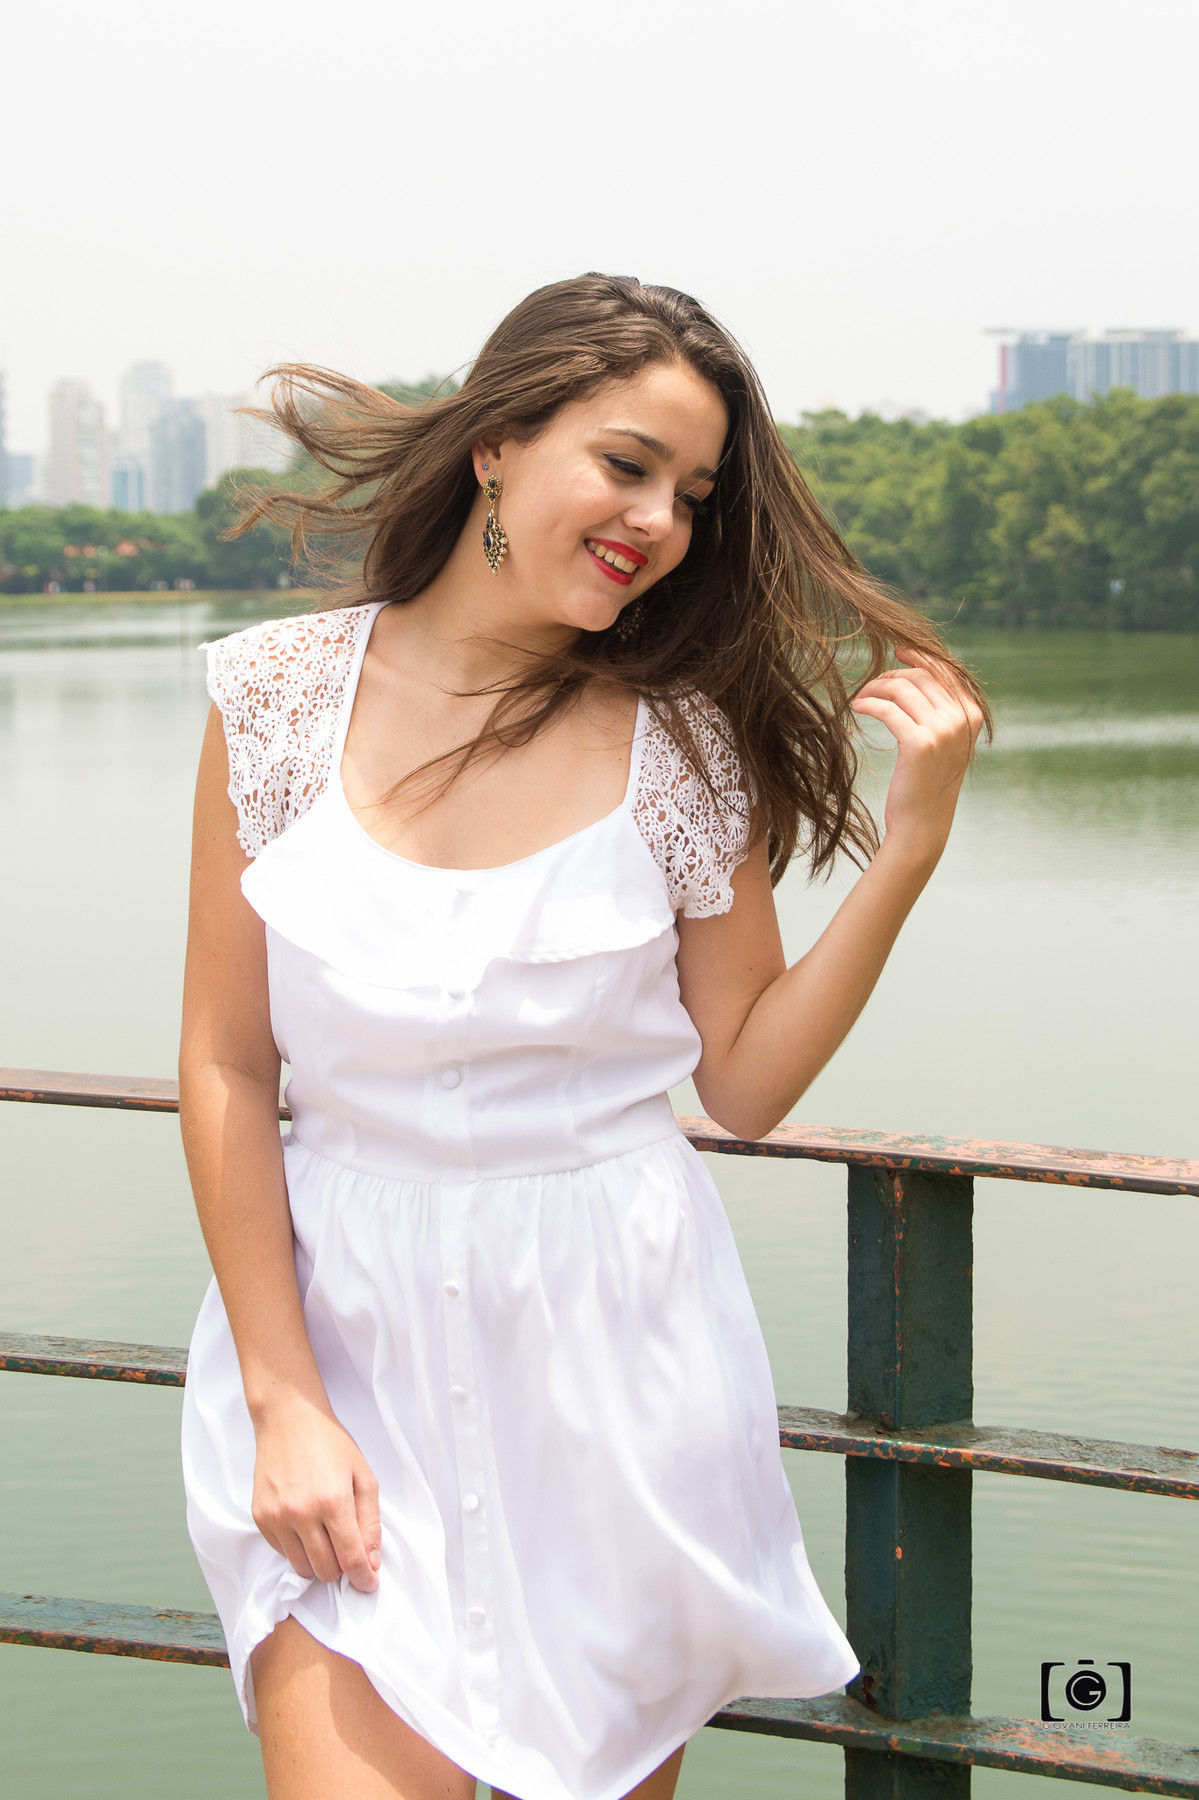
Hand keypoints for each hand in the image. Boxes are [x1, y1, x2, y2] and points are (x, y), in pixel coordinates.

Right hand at [251, 1398, 380, 1593]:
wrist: (289, 1419)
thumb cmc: (330, 1444)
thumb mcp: (363, 1475)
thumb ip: (370, 1521)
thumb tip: (372, 1562)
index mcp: (332, 1501)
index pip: (350, 1558)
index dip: (363, 1577)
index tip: (369, 1584)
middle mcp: (301, 1513)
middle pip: (326, 1570)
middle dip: (342, 1568)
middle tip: (347, 1548)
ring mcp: (277, 1517)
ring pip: (302, 1568)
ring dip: (319, 1561)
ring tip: (326, 1535)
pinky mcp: (260, 1518)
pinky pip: (282, 1553)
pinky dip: (298, 1549)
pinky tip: (305, 1525)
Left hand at [850, 648, 985, 864]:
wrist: (923, 823)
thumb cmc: (927, 781)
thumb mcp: (945, 742)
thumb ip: (942, 710)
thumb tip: (920, 672)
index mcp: (972, 714)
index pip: (945, 671)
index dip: (919, 657)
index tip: (897, 651)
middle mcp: (962, 719)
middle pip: (920, 677)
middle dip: (891, 675)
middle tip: (870, 686)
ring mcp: (943, 731)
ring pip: (902, 689)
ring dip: (876, 688)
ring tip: (861, 698)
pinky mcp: (919, 744)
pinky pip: (887, 709)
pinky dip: (869, 703)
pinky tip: (858, 707)